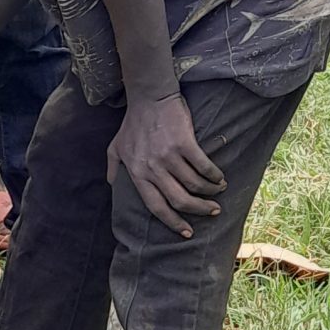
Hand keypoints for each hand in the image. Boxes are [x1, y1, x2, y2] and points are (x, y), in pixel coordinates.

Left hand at [107, 91, 225, 236]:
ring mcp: (168, 156)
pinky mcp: (184, 143)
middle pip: (179, 200)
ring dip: (210, 192)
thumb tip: (110, 184)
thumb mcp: (115, 147)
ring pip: (194, 185)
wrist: (149, 98)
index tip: (186, 232)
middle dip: (198, 210)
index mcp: (137, 174)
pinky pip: (203, 166)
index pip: (155, 207)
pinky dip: (214, 175)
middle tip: (211, 211)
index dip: (172, 222)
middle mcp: (152, 168)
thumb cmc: (133, 123)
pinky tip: (219, 177)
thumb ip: (112, 167)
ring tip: (217, 191)